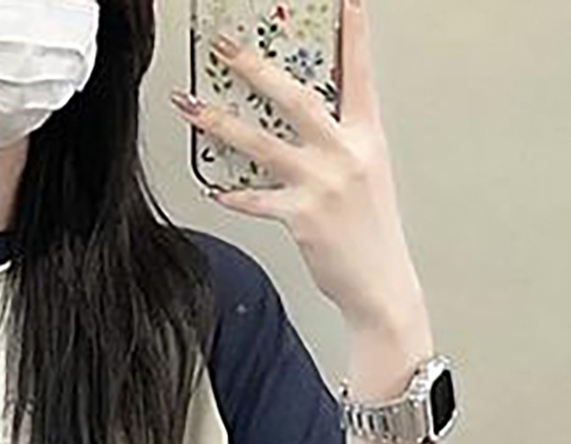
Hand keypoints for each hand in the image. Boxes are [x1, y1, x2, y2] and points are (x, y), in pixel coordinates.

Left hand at [173, 0, 426, 336]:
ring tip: (191, 106)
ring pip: (261, 143)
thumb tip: (303, 121)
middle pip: (295, 97)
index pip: (359, 73)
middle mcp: (344, 154)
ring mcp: (322, 184)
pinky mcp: (302, 218)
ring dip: (220, 122)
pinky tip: (213, 188)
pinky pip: (255, 198)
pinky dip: (231, 193)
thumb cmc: (370, 231)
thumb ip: (338, 142)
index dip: (352, 33)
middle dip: (254, 67)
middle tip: (224, 46)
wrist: (379, 283)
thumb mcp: (366, 173)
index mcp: (365, 137)